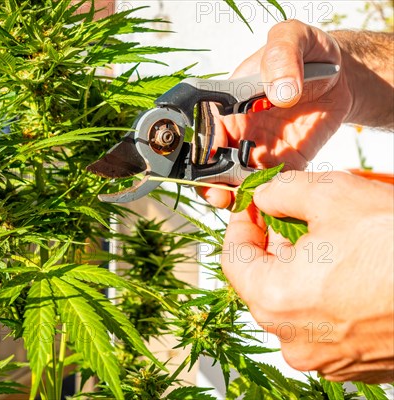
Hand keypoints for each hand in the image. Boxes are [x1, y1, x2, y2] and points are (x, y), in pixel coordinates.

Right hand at [201, 20, 351, 207]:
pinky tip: (270, 200)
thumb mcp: (291, 40)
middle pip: (213, 165)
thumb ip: (281, 58)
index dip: (199, 151)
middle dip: (211, 184)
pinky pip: (272, 187)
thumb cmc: (306, 52)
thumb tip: (280, 93)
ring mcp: (260, 150)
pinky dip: (268, 197)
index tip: (207, 163)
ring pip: (237, 182)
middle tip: (220, 194)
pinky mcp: (285, 164)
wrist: (340, 74)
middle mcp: (238, 131)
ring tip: (242, 202)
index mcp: (227, 105)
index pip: (203, 132)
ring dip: (236, 195)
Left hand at [221, 171, 393, 382]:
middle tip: (289, 218)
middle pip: (263, 282)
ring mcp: (326, 357)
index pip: (233, 258)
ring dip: (302, 270)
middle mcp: (294, 339)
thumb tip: (265, 195)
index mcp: (275, 300)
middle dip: (273, 246)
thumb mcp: (333, 195)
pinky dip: (327, 295)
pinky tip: (353, 270)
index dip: (240, 225)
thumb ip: (283, 192)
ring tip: (330, 241)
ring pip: (295, 304)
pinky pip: (325, 324)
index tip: (251, 207)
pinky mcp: (356, 364)